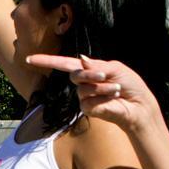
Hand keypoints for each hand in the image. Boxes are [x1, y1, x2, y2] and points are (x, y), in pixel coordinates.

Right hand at [25, 53, 162, 132]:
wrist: (138, 105)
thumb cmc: (130, 85)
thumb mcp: (115, 68)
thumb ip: (96, 65)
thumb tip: (80, 59)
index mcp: (89, 69)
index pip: (64, 63)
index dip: (47, 61)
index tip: (29, 59)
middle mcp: (84, 82)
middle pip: (75, 74)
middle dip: (90, 74)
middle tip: (104, 76)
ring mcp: (84, 96)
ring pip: (83, 88)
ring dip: (102, 87)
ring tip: (116, 90)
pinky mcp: (87, 109)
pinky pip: (89, 100)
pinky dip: (103, 97)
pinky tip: (112, 99)